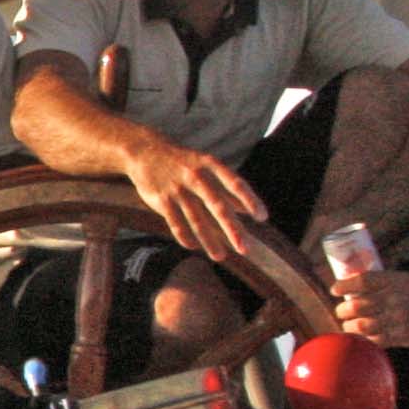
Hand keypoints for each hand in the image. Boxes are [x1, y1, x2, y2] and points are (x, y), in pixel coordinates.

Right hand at [127, 142, 263, 258]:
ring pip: (196, 219)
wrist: (145, 151)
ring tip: (220, 257)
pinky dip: (185, 237)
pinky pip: (176, 223)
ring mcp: (177, 189)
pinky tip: (194, 247)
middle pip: (217, 206)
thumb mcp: (207, 167)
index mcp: (210, 165)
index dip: (250, 200)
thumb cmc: (183, 162)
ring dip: (209, 240)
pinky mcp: (161, 200)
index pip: (235, 183)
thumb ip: (227, 188)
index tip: (262, 217)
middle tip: (245, 249)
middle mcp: (195, 176)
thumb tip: (248, 209)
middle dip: (231, 229)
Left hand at [334, 267, 408, 347]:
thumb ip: (383, 283)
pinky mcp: (399, 336)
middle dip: (342, 310)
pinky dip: (363, 340)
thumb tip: (356, 288)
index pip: (360, 281)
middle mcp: (390, 299)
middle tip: (341, 311)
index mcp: (392, 281)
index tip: (334, 289)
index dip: (343, 286)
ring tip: (348, 326)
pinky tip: (360, 337)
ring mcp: (394, 319)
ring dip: (349, 327)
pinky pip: (373, 340)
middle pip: (355, 306)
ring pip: (360, 326)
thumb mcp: (404, 279)